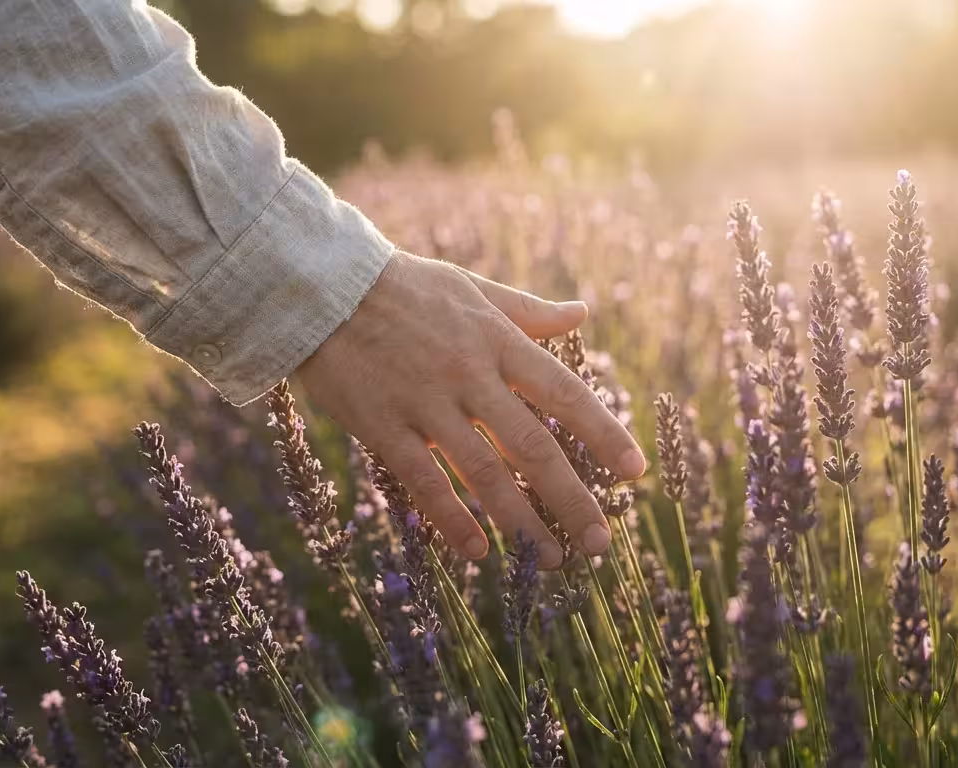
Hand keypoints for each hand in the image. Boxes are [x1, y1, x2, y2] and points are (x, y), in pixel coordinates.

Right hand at [295, 252, 645, 567]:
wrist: (321, 286)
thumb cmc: (402, 286)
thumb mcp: (471, 288)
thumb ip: (527, 311)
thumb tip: (581, 312)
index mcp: (497, 341)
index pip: (564, 392)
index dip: (603, 433)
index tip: (635, 472)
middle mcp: (470, 375)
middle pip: (533, 446)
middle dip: (571, 498)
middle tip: (600, 542)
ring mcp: (426, 404)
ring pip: (484, 472)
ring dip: (521, 521)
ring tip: (551, 560)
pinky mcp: (383, 426)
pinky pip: (425, 481)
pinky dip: (453, 519)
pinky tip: (478, 551)